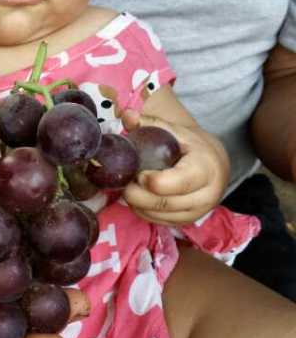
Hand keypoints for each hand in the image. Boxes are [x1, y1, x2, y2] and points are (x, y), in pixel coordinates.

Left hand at [121, 110, 228, 224]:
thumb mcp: (174, 131)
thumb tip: (127, 115)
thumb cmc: (190, 146)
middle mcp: (206, 195)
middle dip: (137, 193)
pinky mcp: (186, 222)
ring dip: (137, 202)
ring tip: (128, 185)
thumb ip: (150, 123)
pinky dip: (142, 210)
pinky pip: (157, 221)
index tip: (138, 173)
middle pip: (164, 202)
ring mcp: (197, 212)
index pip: (179, 182)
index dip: (154, 181)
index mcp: (206, 169)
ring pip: (158, 214)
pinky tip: (137, 195)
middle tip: (124, 180)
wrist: (212, 165)